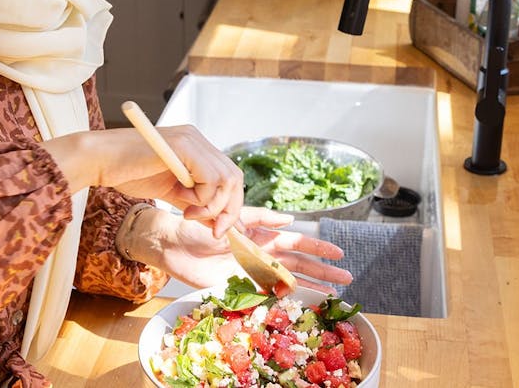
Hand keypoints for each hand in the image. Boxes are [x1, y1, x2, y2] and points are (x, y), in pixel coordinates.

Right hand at [45, 126, 244, 237]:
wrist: (101, 161)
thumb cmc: (128, 174)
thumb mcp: (172, 193)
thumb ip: (195, 204)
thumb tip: (218, 224)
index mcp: (196, 147)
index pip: (229, 177)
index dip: (230, 205)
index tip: (217, 229)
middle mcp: (198, 139)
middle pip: (234, 178)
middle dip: (228, 209)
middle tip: (212, 229)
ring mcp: (192, 140)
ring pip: (227, 179)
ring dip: (211, 205)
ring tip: (187, 212)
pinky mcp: (184, 146)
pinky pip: (211, 179)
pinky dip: (202, 198)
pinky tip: (181, 200)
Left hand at [126, 206, 352, 293]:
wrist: (172, 244)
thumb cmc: (199, 224)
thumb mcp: (231, 215)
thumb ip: (259, 218)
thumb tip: (290, 219)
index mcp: (262, 235)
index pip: (297, 242)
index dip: (318, 249)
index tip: (338, 255)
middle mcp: (262, 254)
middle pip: (299, 264)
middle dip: (323, 272)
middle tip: (346, 280)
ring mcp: (252, 271)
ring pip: (287, 280)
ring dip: (310, 287)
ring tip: (333, 295)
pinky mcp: (240, 286)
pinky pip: (266, 294)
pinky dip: (283, 299)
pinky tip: (300, 304)